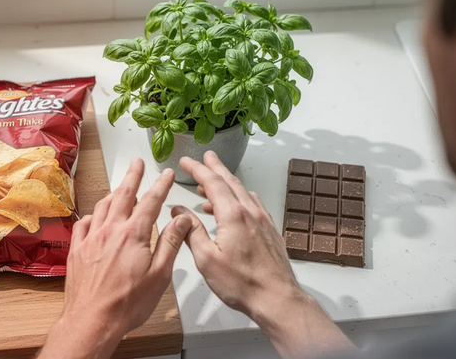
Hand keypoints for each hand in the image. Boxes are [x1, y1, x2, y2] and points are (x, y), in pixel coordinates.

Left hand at [39, 158, 191, 358]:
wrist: (92, 320)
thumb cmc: (126, 303)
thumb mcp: (160, 275)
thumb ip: (170, 243)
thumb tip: (182, 219)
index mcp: (133, 234)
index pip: (151, 201)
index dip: (161, 185)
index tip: (167, 174)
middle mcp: (110, 230)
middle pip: (123, 194)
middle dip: (133, 176)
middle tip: (137, 163)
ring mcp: (90, 239)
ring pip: (102, 206)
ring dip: (114, 193)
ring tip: (120, 187)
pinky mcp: (77, 250)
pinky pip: (84, 224)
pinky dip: (93, 215)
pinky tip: (96, 217)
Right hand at [174, 151, 300, 318]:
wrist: (277, 298)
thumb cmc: (241, 283)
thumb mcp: (207, 258)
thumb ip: (191, 231)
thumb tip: (178, 211)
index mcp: (233, 215)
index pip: (212, 183)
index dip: (197, 169)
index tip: (186, 161)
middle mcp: (250, 212)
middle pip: (230, 182)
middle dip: (215, 168)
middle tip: (206, 157)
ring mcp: (263, 220)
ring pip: (243, 192)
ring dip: (226, 184)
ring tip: (209, 187)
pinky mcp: (270, 231)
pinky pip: (253, 204)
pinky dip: (239, 198)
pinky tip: (234, 206)